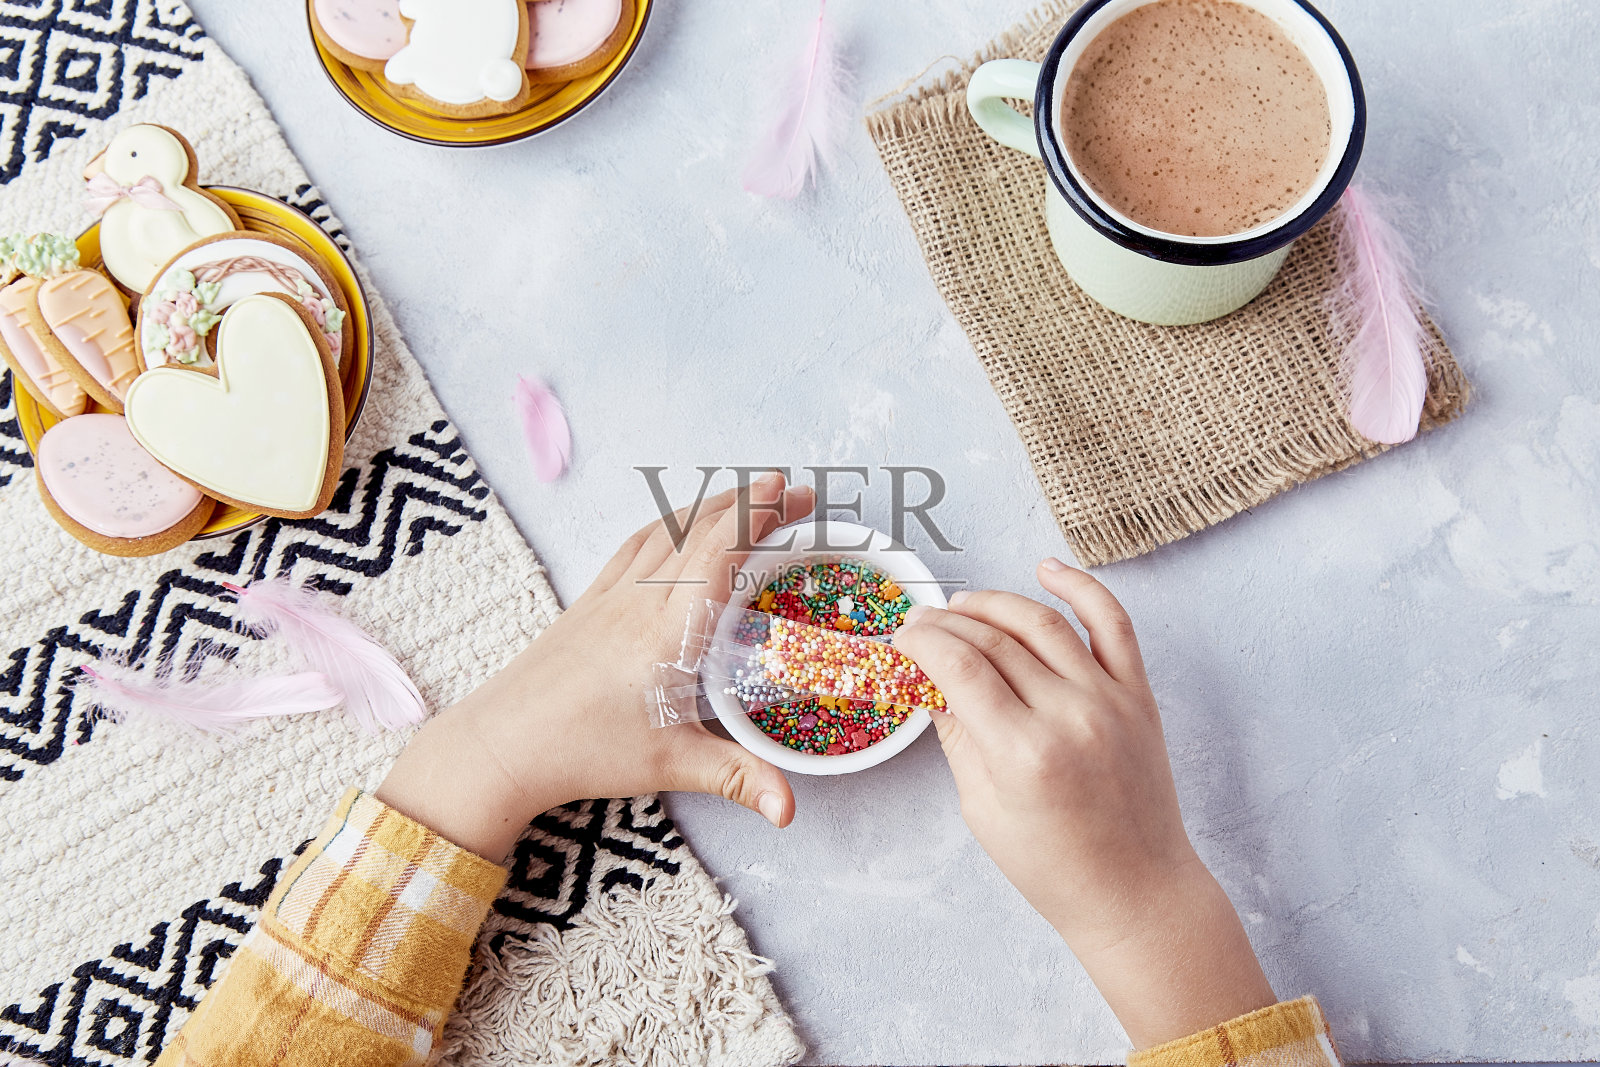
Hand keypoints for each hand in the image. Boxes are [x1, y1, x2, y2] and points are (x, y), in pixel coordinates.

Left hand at [376, 472, 812, 862]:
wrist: (501, 744)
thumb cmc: (582, 752)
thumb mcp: (669, 765)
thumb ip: (736, 778)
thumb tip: (788, 810)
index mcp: (667, 631)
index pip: (719, 552)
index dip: (757, 516)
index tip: (791, 493)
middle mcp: (640, 600)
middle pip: (699, 528)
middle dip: (750, 502)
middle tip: (794, 493)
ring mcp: (610, 595)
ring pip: (666, 529)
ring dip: (711, 504)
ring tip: (749, 496)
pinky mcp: (588, 602)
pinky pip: (635, 545)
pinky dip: (668, 522)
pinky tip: (679, 521)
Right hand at [893, 559, 1274, 1047]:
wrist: (1136, 892)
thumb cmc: (1053, 865)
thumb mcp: (982, 807)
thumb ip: (957, 735)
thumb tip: (930, 681)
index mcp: (1022, 753)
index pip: (959, 667)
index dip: (923, 642)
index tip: (904, 637)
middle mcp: (1068, 717)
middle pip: (994, 641)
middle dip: (948, 623)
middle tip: (922, 622)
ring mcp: (1109, 701)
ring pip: (1043, 621)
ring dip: (995, 603)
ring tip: (964, 604)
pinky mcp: (1138, 695)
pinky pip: (1112, 623)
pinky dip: (1081, 587)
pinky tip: (1047, 569)